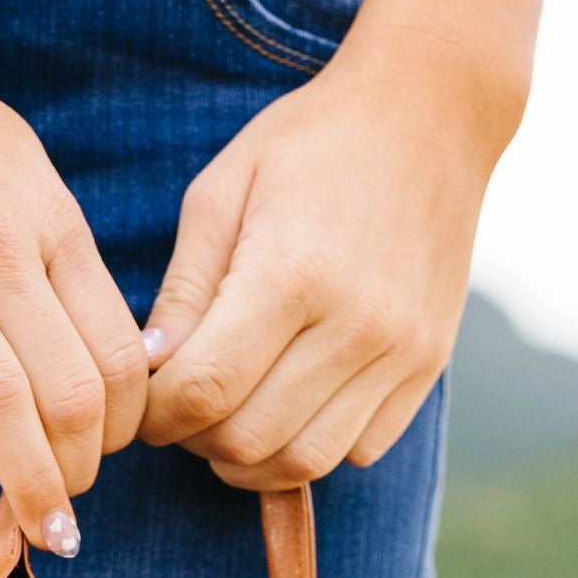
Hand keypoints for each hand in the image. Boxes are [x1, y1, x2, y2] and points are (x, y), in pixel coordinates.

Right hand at [0, 8, 146, 551]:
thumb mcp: (27, 177)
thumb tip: (106, 356)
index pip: (121, 358)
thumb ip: (62, 262)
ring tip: (31, 539)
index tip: (105, 462)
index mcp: (50, 228)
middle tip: (66, 521)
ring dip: (23, 488)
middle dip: (82, 477)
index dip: (127, 433)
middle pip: (72, 395)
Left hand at [139, 59, 496, 489]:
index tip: (147, 399)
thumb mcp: (222, 194)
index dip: (157, 414)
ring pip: (303, 463)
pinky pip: (358, 451)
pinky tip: (293, 403)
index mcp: (291, 273)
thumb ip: (183, 291)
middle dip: (196, 439)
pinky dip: (312, 445)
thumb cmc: (310, 146)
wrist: (430, 114)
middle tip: (185, 407)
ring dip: (251, 460)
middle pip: (248, 441)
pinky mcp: (427, 366)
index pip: (203, 391)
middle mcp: (354, 324)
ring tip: (231, 417)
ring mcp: (398, 352)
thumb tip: (149, 371)